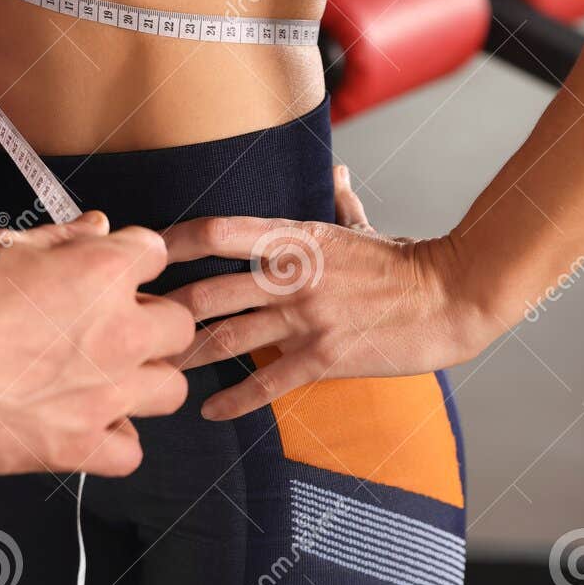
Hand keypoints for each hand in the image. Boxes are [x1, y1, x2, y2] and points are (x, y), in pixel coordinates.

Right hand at [0, 216, 194, 476]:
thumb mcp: (1, 248)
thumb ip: (61, 241)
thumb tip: (98, 227)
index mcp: (101, 271)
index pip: (154, 256)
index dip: (128, 265)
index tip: (106, 278)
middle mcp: (117, 332)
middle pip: (177, 327)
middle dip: (148, 324)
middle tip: (104, 331)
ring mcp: (102, 393)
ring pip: (169, 389)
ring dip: (140, 381)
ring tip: (96, 379)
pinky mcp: (76, 446)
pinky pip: (130, 451)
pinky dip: (112, 440)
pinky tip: (79, 424)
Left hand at [161, 171, 493, 421]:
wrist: (452, 298)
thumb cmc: (404, 262)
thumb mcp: (361, 227)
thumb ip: (338, 202)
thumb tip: (335, 173)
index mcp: (293, 238)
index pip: (216, 232)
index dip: (172, 243)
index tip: (143, 254)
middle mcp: (290, 276)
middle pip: (206, 293)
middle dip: (162, 313)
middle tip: (131, 325)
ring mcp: (305, 318)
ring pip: (226, 339)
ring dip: (185, 358)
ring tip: (156, 371)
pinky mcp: (324, 357)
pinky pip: (267, 382)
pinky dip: (233, 400)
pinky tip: (209, 411)